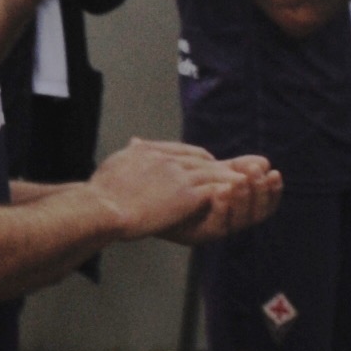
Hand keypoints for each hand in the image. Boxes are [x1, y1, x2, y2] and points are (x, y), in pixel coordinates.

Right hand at [88, 138, 255, 243]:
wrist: (104, 206)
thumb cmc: (102, 192)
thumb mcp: (115, 162)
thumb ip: (129, 153)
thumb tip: (133, 144)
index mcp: (150, 151)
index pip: (183, 150)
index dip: (199, 158)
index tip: (208, 163)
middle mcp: (167, 159)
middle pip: (202, 159)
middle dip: (221, 165)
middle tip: (237, 171)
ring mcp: (178, 175)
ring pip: (212, 173)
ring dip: (231, 177)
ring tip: (248, 181)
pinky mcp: (186, 194)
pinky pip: (214, 189)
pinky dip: (229, 190)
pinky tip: (240, 193)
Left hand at [160, 154, 283, 245]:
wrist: (138, 199)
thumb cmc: (172, 185)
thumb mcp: (207, 173)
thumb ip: (233, 168)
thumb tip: (264, 161)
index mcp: (233, 207)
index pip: (262, 202)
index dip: (270, 189)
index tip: (271, 170)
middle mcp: (227, 221)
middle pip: (257, 213)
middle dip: (261, 193)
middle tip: (260, 174)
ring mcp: (212, 229)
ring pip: (241, 220)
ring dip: (244, 199)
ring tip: (242, 180)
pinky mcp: (197, 234)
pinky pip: (218, 226)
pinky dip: (222, 208)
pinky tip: (221, 191)